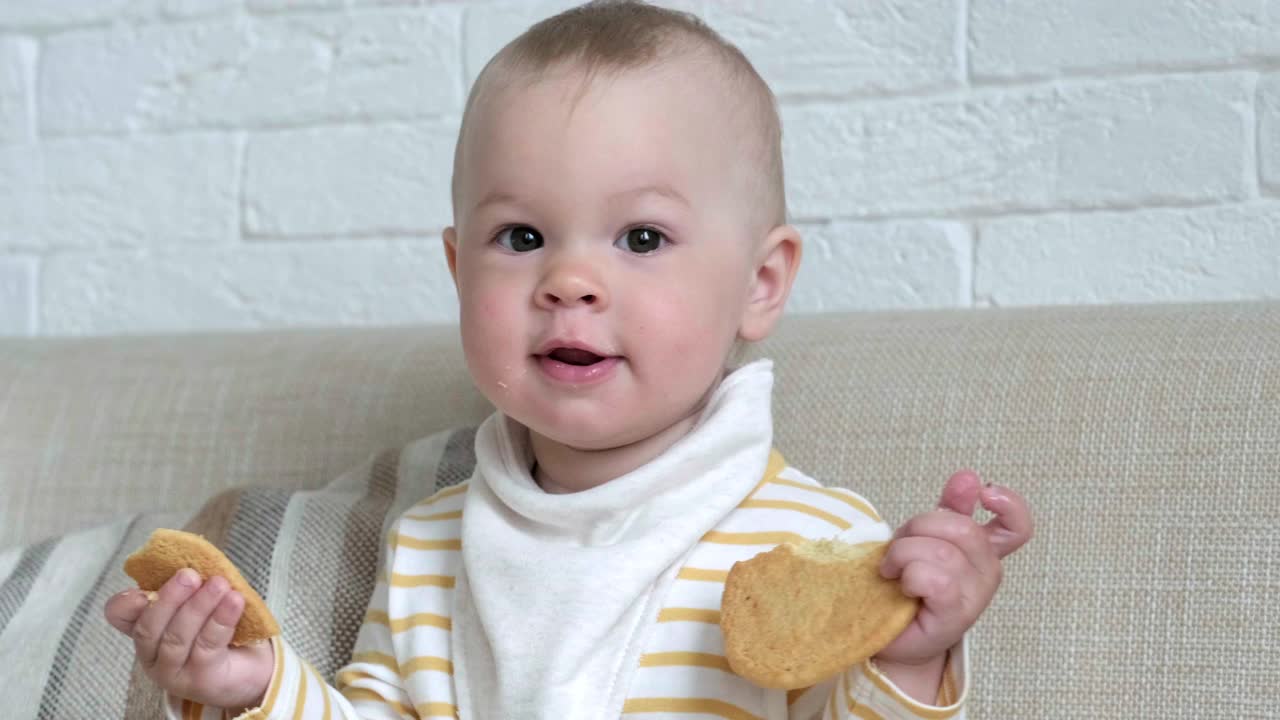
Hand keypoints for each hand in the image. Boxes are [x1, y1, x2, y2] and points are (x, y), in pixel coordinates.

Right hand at [104, 569, 274, 711]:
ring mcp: (173, 672)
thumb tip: (195, 558)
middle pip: (149, 628)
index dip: (124, 604)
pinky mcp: (200, 679)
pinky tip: (234, 601)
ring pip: (177, 638)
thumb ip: (190, 587)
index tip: (140, 590)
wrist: (251, 668)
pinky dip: (221, 620)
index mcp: (146, 630)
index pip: (120, 616)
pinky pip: (207, 647)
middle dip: (169, 599)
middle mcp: (152, 655)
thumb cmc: (220, 630)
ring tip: (219, 584)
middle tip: (190, 574)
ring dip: (199, 607)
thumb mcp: (201, 605)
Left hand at [874, 470, 1033, 666]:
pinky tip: (901, 585)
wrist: (892, 635)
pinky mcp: (956, 615)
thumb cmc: (909, 584)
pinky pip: (934, 579)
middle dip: (917, 527)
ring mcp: (976, 596)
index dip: (1009, 504)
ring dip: (903, 554)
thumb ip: (949, 508)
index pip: (1018, 525)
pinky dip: (908, 576)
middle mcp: (988, 571)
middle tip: (898, 546)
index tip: (985, 493)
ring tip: (893, 569)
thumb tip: (969, 476)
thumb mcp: (927, 538)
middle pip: (961, 527)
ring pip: (940, 551)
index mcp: (984, 549)